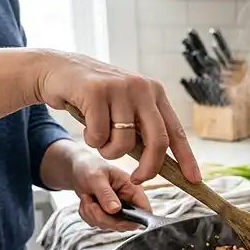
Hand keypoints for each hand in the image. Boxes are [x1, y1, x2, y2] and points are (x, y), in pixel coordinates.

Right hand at [33, 50, 200, 184]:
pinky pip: (99, 136)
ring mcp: (120, 88)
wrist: (56, 70)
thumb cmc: (93, 96)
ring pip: (124, 143)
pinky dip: (91, 140)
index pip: (175, 131)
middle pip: (157, 141)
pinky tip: (85, 124)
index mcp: (154, 92)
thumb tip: (160, 163)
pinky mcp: (96, 92)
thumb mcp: (125, 106)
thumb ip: (142, 127)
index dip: (186, 158)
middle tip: (136, 179)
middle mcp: (142, 88)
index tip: (193, 179)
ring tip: (98, 137)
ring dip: (109, 151)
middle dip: (149, 168)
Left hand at [70, 152, 151, 230]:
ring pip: (109, 225)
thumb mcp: (96, 178)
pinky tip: (86, 203)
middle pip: (124, 223)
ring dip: (92, 215)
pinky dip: (88, 216)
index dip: (135, 219)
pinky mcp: (107, 216)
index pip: (145, 210)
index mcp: (133, 189)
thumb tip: (115, 210)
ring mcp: (118, 211)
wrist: (77, 170)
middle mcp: (128, 202)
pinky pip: (98, 225)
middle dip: (103, 216)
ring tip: (87, 199)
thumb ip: (106, 194)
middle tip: (90, 203)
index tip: (116, 218)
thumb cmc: (90, 168)